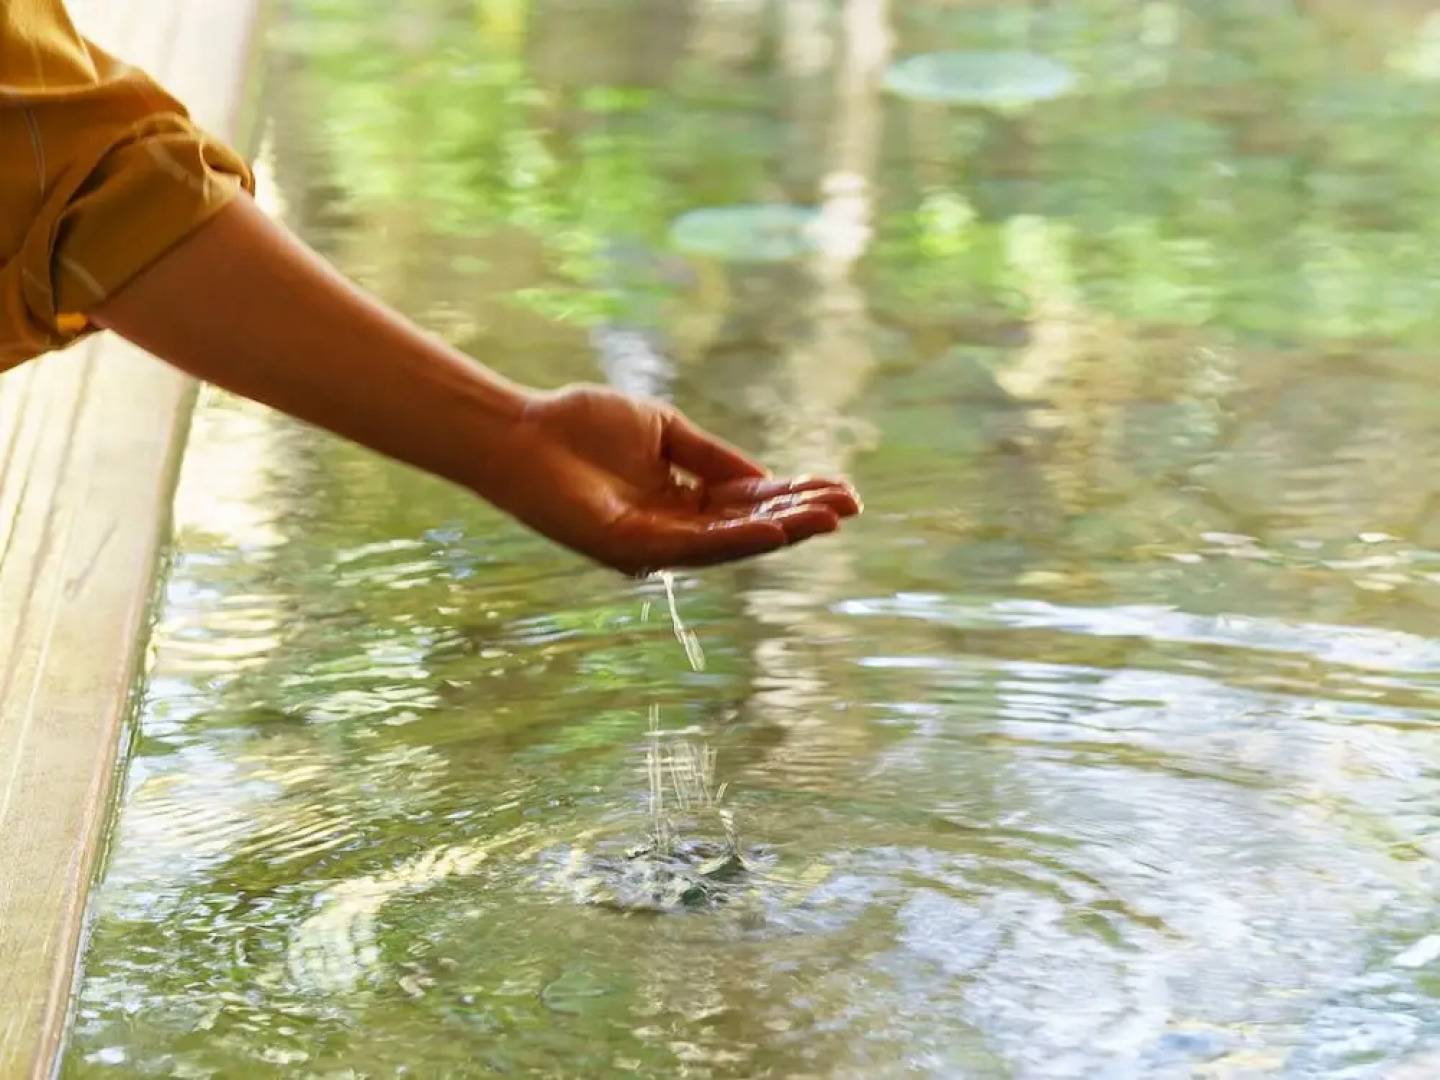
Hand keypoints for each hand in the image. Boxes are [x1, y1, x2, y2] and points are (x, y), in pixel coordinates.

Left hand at [486, 384, 861, 574]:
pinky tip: (772, 530)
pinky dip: (735, 540)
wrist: (522, 433)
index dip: (795, 497)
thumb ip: (712, 457)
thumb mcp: (664, 431)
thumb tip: (767, 479)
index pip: (749, 503)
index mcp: (682, 500)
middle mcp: (673, 529)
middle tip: (850, 509)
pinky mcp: (630, 549)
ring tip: (826, 521)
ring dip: (780, 533)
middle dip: (800, 518)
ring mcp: (653, 543)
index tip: (842, 490)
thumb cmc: (581, 426)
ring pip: (728, 543)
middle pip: (748, 527)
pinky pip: (692, 548)